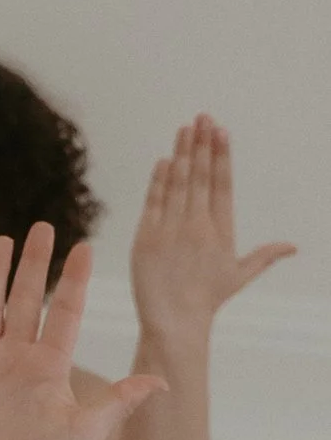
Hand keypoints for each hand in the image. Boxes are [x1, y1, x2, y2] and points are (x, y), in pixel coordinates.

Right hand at [0, 225, 159, 439]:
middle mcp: (18, 357)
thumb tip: (162, 382)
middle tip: (43, 228)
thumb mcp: (89, 431)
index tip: (83, 247)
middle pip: (25, 299)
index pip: (63, 311)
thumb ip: (120, 401)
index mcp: (50, 364)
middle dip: (33, 263)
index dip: (72, 279)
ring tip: (1, 242)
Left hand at [128, 115, 291, 344]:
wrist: (175, 322)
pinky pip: (153, 202)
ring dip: (182, 153)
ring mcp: (170, 231)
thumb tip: (294, 246)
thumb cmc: (207, 299)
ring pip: (178, 184)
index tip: (221, 131)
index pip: (223, 185)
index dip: (222, 156)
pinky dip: (159, 180)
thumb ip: (265, 255)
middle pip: (201, 177)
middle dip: (202, 145)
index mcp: (221, 231)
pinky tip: (164, 160)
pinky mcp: (146, 238)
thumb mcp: (239, 274)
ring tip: (185, 129)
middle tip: (203, 117)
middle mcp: (197, 226)